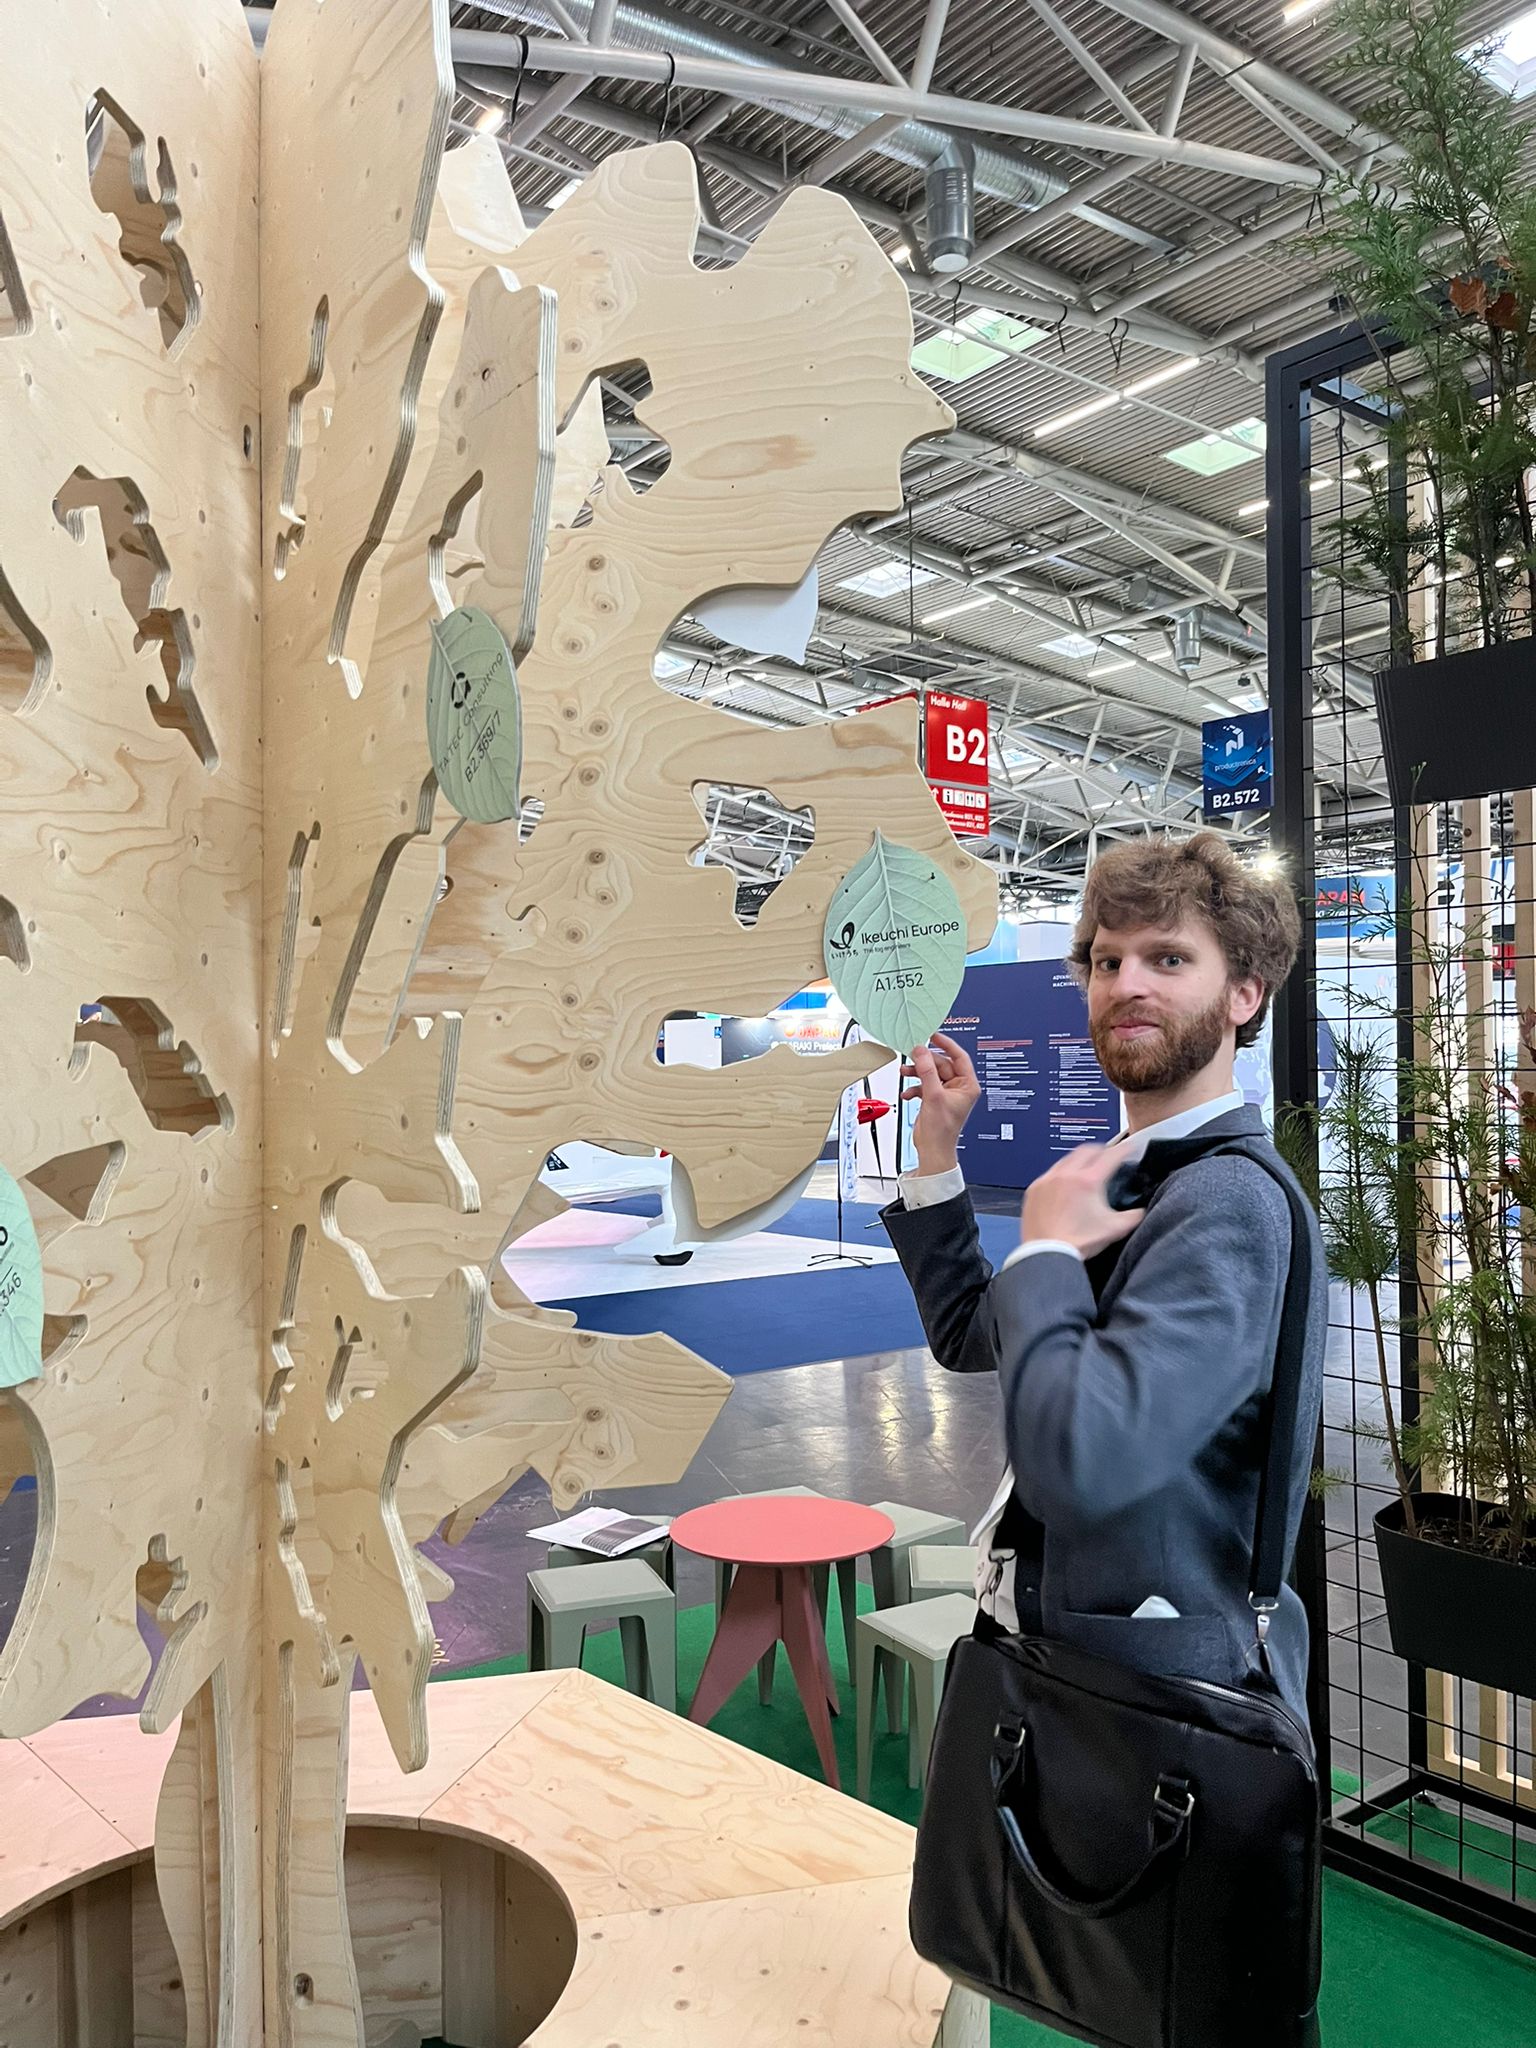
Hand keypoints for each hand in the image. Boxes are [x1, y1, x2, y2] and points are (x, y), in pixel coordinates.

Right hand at [901, 1032, 980, 1175]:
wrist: (932, 1150)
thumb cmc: (942, 1131)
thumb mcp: (934, 1096)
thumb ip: (927, 1071)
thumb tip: (921, 1052)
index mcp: (967, 1085)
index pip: (959, 1056)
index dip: (946, 1044)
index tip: (934, 1035)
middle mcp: (958, 1088)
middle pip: (940, 1064)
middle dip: (924, 1061)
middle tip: (912, 1055)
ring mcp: (945, 1093)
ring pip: (930, 1073)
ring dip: (916, 1073)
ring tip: (905, 1073)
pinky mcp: (933, 1098)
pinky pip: (923, 1085)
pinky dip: (914, 1087)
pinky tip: (908, 1093)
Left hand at [1021, 1144, 1144, 1259]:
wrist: (1046, 1253)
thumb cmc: (1077, 1242)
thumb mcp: (1114, 1229)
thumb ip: (1133, 1217)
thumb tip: (1141, 1211)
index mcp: (1088, 1181)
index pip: (1111, 1155)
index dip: (1124, 1149)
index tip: (1129, 1147)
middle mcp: (1066, 1174)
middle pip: (1087, 1150)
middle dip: (1101, 1150)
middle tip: (1109, 1156)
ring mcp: (1047, 1180)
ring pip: (1066, 1159)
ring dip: (1079, 1160)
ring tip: (1087, 1169)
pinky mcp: (1034, 1189)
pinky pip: (1050, 1173)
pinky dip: (1062, 1173)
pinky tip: (1066, 1184)